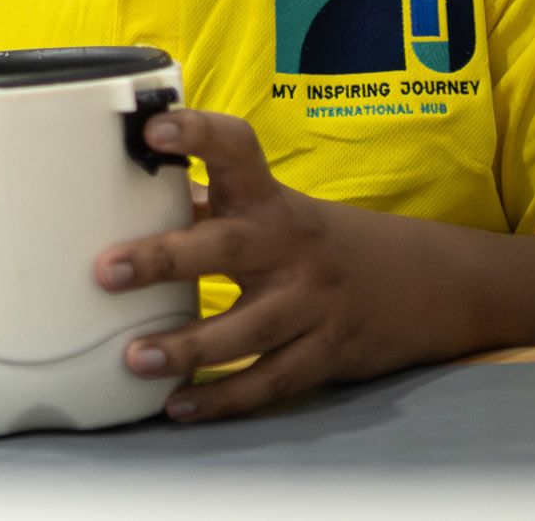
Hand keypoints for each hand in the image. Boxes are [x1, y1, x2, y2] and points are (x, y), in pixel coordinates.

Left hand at [94, 109, 439, 421]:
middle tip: (107, 271)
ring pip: (248, 330)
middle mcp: (291, 246)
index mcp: (271, 199)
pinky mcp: (328, 353)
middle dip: (167, 258)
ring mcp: (313, 303)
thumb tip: (118, 193)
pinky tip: (178, 407)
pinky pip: (271, 382)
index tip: (152, 127)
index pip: (236, 150)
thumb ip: (205, 204)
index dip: (197, 133)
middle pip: (228, 247)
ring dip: (189, 348)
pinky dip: (224, 400)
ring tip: (134, 359)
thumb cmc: (316, 240)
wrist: (427, 284)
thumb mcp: (271, 209)